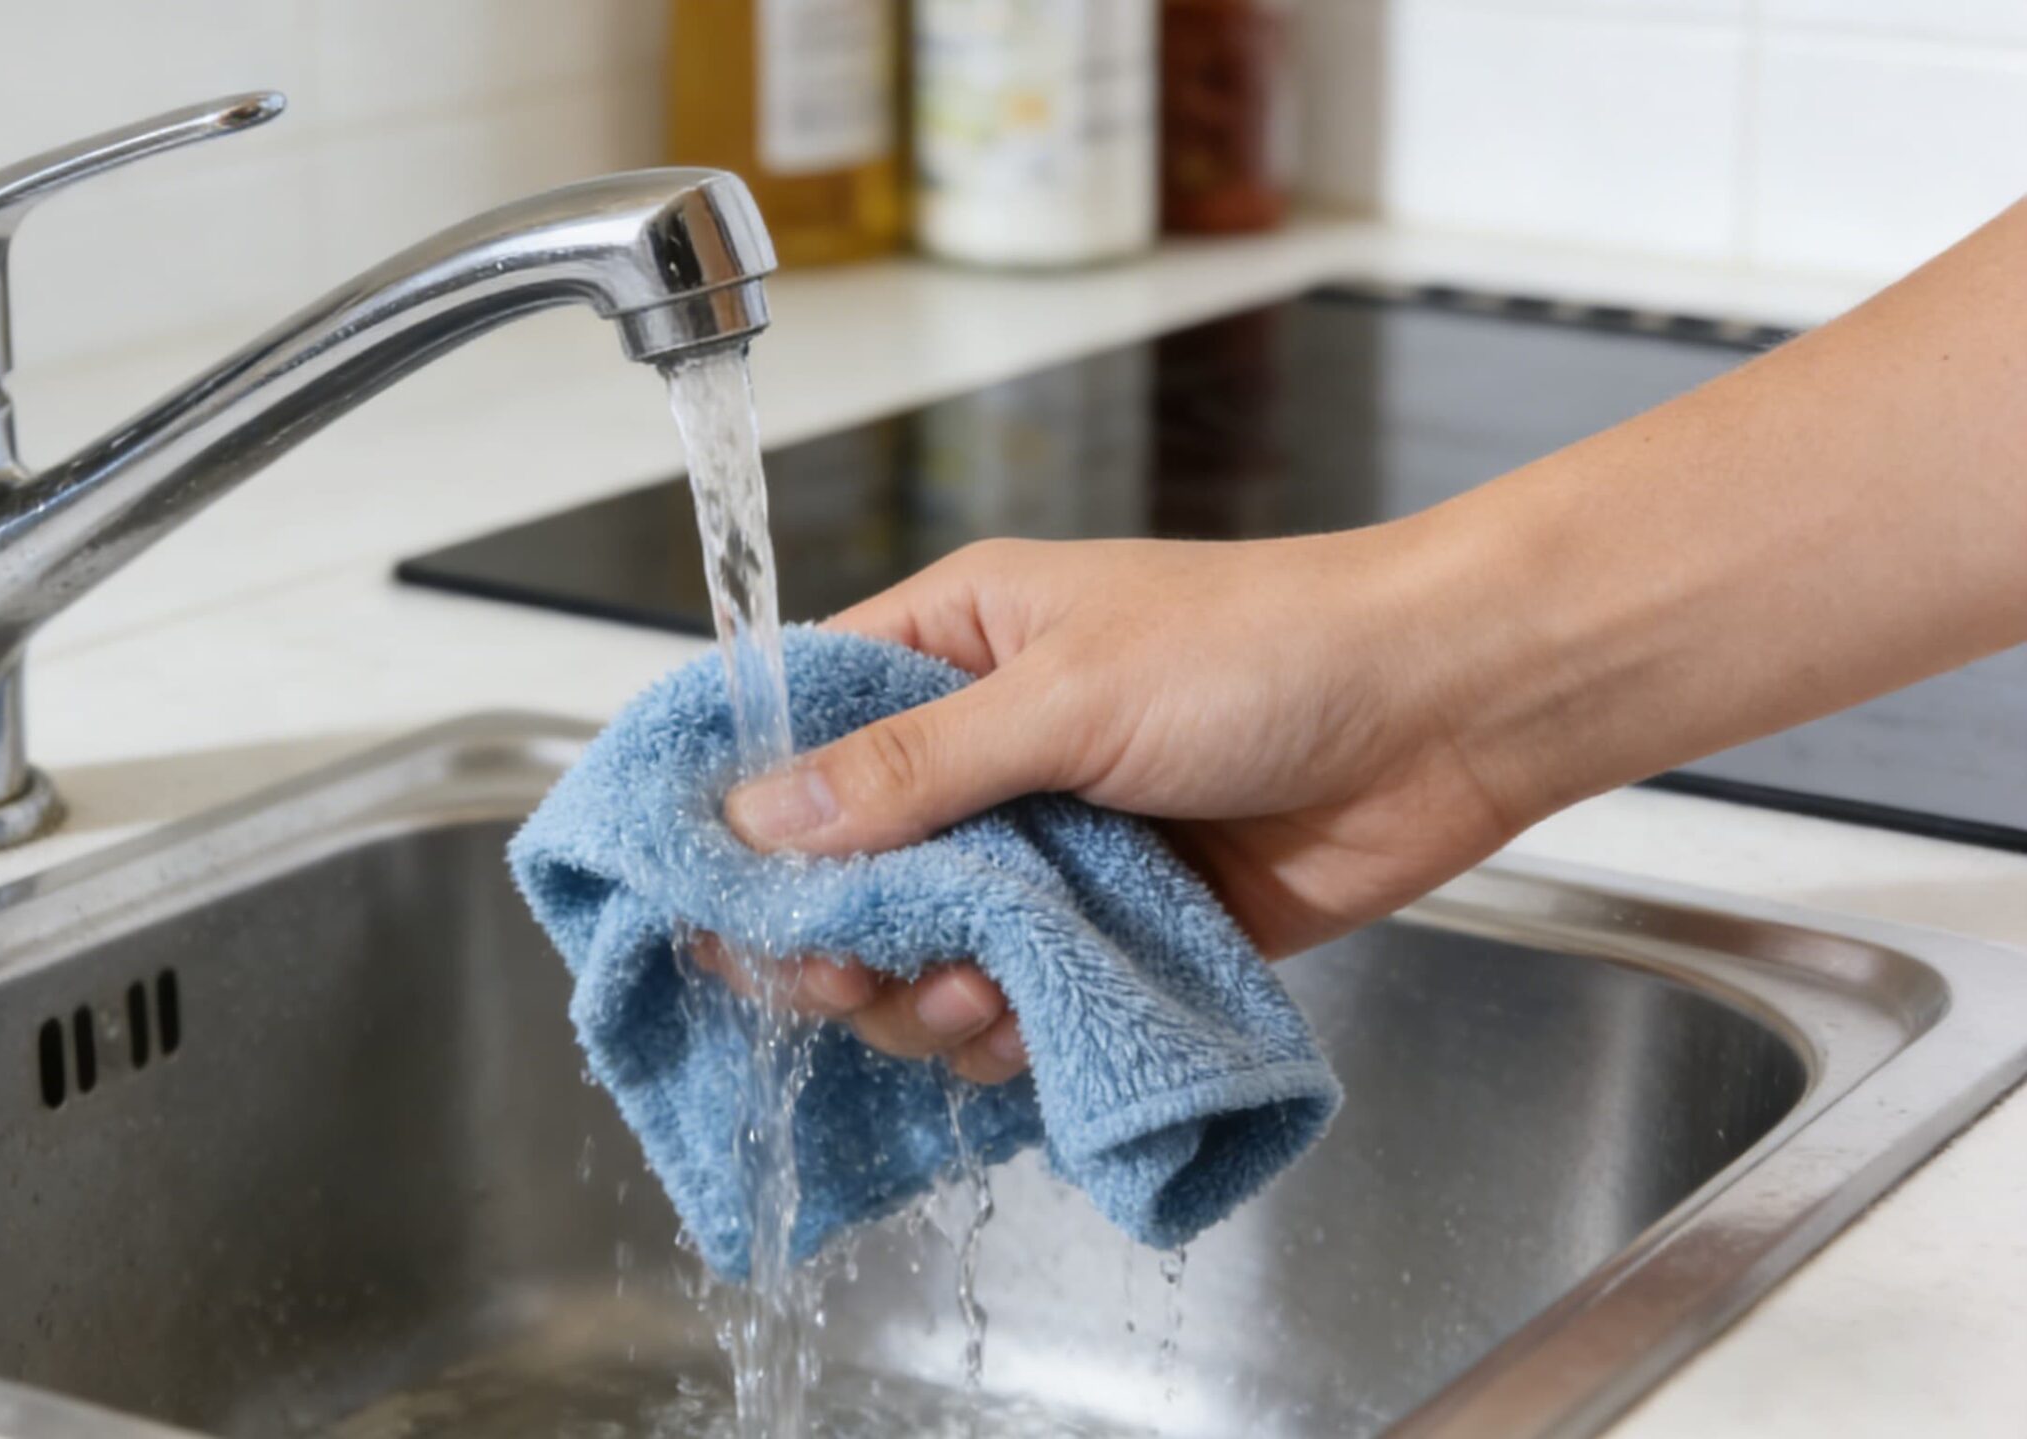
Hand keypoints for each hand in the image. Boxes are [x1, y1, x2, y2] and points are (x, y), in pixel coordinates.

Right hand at [704, 528, 1529, 1083]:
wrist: (1445, 713)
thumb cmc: (1270, 647)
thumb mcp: (1070, 691)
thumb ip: (914, 768)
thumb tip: (762, 818)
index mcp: (953, 644)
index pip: (799, 728)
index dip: (748, 814)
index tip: (715, 895)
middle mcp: (985, 749)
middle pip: (844, 866)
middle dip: (835, 933)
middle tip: (844, 976)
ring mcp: (1046, 848)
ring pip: (921, 951)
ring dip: (926, 995)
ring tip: (979, 997)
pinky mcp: (1110, 931)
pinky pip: (1014, 1002)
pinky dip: (1006, 1032)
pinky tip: (1028, 1024)